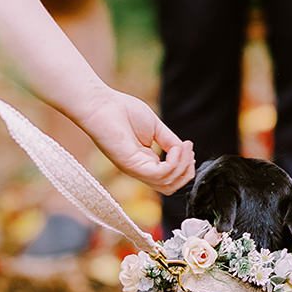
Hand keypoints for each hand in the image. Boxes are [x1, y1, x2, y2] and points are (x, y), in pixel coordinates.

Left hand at [73, 88, 196, 192]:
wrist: (102, 104)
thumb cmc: (123, 111)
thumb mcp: (156, 127)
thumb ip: (170, 142)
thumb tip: (183, 152)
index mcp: (145, 162)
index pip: (169, 179)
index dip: (184, 168)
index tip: (188, 147)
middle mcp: (140, 169)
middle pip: (170, 187)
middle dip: (186, 172)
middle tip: (189, 151)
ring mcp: (134, 169)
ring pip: (167, 183)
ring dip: (182, 166)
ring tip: (184, 147)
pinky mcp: (131, 165)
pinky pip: (159, 174)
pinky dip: (173, 163)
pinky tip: (176, 148)